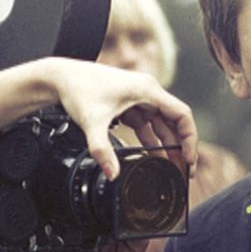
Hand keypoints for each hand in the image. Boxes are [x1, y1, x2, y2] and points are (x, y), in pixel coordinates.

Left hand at [0, 59, 198, 181]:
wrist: (60, 78)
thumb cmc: (78, 90)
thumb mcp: (92, 123)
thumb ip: (103, 150)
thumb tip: (113, 173)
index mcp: (148, 90)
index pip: (182, 115)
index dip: (190, 139)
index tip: (188, 159)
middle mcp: (148, 92)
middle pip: (175, 122)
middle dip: (181, 147)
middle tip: (183, 171)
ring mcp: (140, 98)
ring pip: (162, 125)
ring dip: (167, 146)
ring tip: (171, 168)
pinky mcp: (130, 104)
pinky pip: (148, 125)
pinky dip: (152, 141)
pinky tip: (154, 158)